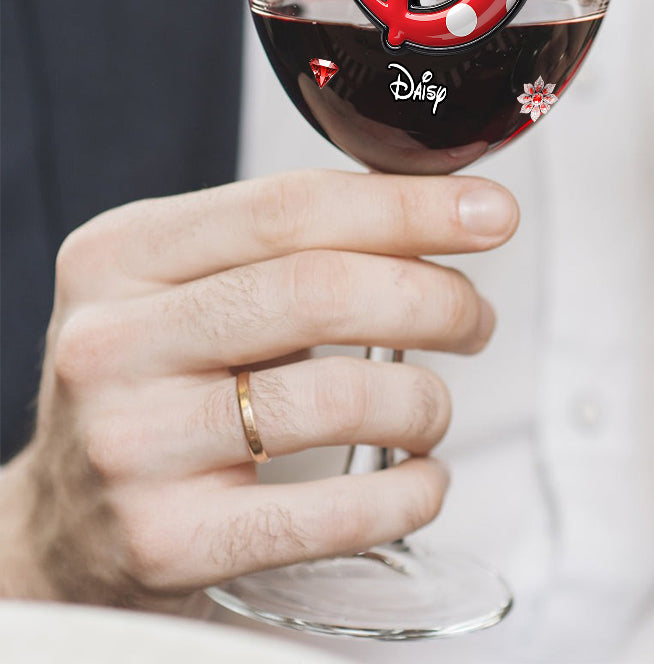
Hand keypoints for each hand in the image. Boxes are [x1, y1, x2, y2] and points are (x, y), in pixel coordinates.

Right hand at [0, 169, 516, 605]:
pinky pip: (329, 513)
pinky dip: (406, 492)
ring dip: (425, 401)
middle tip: (475, 319)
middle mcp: (112, 342)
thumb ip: (294, 239)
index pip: (294, 207)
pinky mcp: (168, 541)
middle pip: (322, 290)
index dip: (411, 207)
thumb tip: (449, 207)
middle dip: (435, 299)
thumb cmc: (161, 377)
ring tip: (432, 407)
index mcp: (123, 253)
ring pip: (339, 398)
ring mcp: (133, 446)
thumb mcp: (191, 281)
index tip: (492, 215)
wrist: (66, 519)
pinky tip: (423, 477)